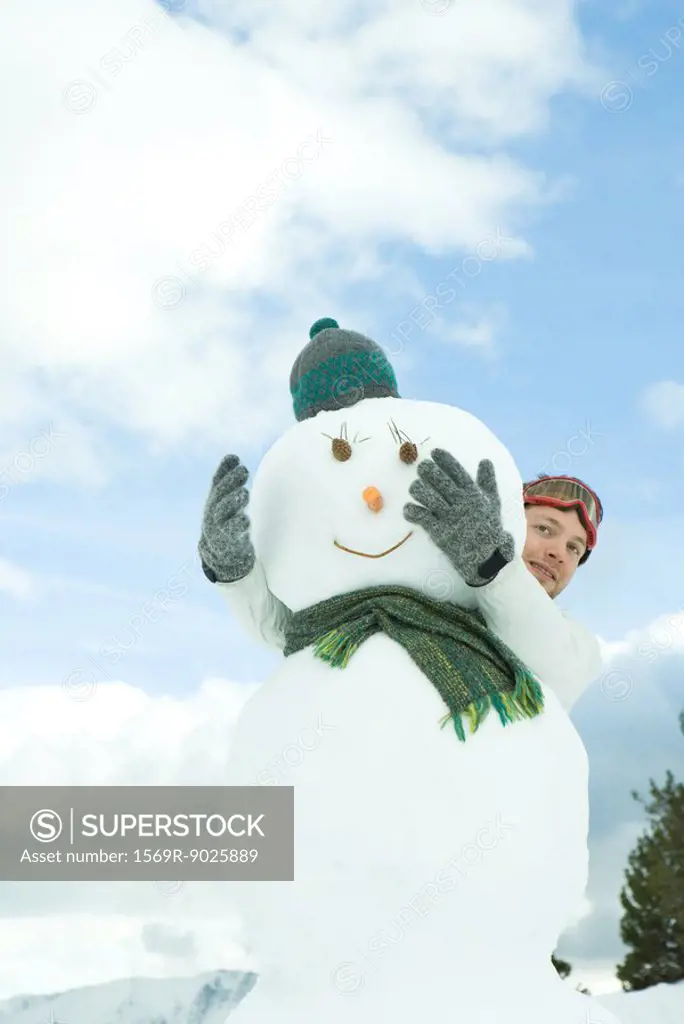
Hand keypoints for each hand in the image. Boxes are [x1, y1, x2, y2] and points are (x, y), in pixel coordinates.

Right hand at [198, 454, 255, 582]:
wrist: (221, 555)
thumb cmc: (227, 521)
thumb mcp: (226, 501)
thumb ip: (229, 480)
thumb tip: (232, 456)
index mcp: (214, 502)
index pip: (217, 483)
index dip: (224, 471)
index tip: (235, 458)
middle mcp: (213, 513)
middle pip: (220, 495)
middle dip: (230, 482)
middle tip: (244, 470)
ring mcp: (218, 528)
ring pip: (222, 513)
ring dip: (233, 501)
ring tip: (245, 493)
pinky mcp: (227, 543)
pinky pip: (230, 534)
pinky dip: (237, 526)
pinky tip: (245, 519)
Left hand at [403, 449, 513, 586]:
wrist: (488, 559)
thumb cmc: (490, 530)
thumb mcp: (493, 504)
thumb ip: (488, 482)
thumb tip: (485, 461)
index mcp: (474, 495)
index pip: (457, 472)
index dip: (445, 460)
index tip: (435, 452)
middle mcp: (461, 503)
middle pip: (439, 480)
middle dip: (427, 471)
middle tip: (422, 468)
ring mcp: (450, 517)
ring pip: (427, 496)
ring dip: (417, 489)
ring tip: (415, 488)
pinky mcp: (439, 532)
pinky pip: (421, 516)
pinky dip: (411, 511)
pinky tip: (409, 509)